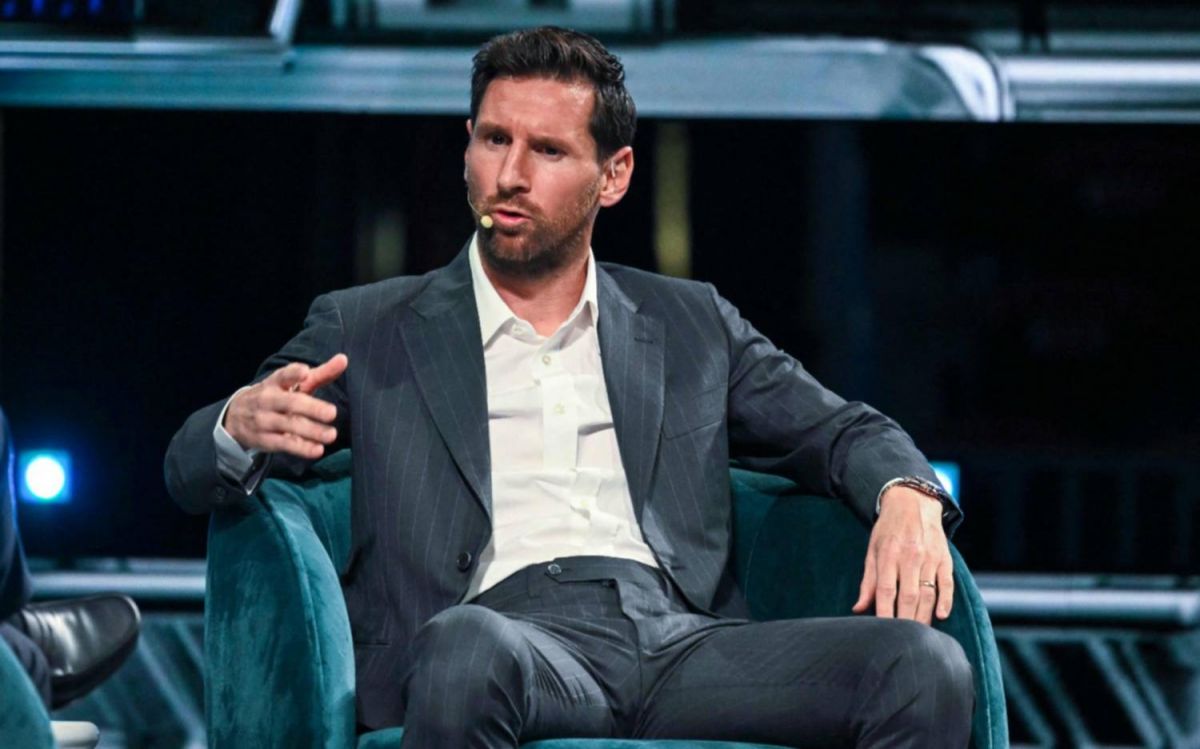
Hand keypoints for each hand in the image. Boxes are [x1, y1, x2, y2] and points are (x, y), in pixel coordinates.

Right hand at [224, 354, 347, 459]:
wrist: (236, 416)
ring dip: (311, 431)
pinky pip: (285, 444)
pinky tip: (317, 450)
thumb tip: (344, 359)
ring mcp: (265, 420)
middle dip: (311, 408)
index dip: (293, 373)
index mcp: (275, 382)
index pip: (283, 375)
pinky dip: (301, 448)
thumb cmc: (276, 396)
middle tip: (332, 413)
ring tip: (332, 435)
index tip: (305, 372)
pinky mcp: (266, 440)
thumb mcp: (293, 383)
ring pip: (289, 425)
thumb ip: (320, 373)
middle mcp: (268, 400)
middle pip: (291, 403)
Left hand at [851, 486, 953, 624]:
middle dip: (905, 620)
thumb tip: (858, 608)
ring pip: (928, 592)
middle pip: (909, 595)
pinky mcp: (945, 558)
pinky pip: (947, 583)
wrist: (913, 501)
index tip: (882, 631)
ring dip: (924, 615)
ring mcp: (930, 557)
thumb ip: (868, 581)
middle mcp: (910, 556)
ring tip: (919, 634)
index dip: (884, 613)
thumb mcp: (872, 550)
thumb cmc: (888, 529)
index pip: (886, 590)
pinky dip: (945, 600)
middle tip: (902, 640)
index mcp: (888, 554)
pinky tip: (941, 615)